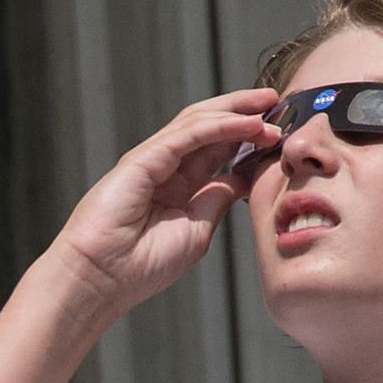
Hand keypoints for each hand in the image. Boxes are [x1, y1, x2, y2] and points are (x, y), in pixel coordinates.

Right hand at [39, 92, 272, 318]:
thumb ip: (216, 201)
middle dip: (245, 112)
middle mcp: (166, 168)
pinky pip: (189, 134)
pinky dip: (221, 125)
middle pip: (210, 128)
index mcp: (178, 187)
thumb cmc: (141, 266)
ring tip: (269, 106)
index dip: (249, 138)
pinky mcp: (144, 159)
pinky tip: (249, 123)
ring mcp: (153, 160)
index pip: (218, 150)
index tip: (280, 134)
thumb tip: (241, 178)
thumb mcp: (196, 232)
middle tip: (278, 104)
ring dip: (238, 111)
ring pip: (200, 122)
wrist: (102, 279)